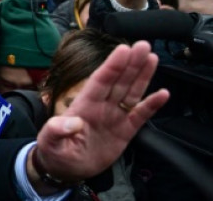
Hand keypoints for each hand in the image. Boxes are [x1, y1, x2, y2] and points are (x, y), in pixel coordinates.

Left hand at [31, 41, 168, 186]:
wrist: (65, 169)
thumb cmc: (54, 150)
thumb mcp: (49, 141)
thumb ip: (56, 130)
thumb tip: (73, 123)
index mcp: (84, 104)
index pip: (100, 80)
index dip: (112, 65)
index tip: (123, 49)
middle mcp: (101, 106)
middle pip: (119, 81)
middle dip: (131, 63)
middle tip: (144, 45)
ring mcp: (114, 117)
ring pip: (132, 92)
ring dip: (142, 76)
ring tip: (152, 58)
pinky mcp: (125, 131)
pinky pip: (141, 115)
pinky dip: (152, 105)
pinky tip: (163, 93)